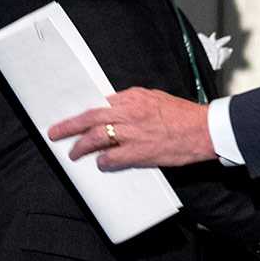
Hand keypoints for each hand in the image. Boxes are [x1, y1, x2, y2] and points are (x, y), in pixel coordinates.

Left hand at [48, 87, 214, 168]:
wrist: (203, 130)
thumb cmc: (183, 115)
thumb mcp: (156, 98)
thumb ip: (134, 103)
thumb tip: (116, 110)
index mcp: (134, 97)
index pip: (100, 103)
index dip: (83, 112)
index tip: (73, 117)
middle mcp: (130, 113)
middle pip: (91, 118)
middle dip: (69, 126)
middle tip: (56, 132)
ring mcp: (133, 133)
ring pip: (97, 138)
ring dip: (81, 146)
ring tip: (74, 153)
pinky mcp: (140, 152)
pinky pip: (113, 158)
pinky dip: (103, 161)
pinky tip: (100, 164)